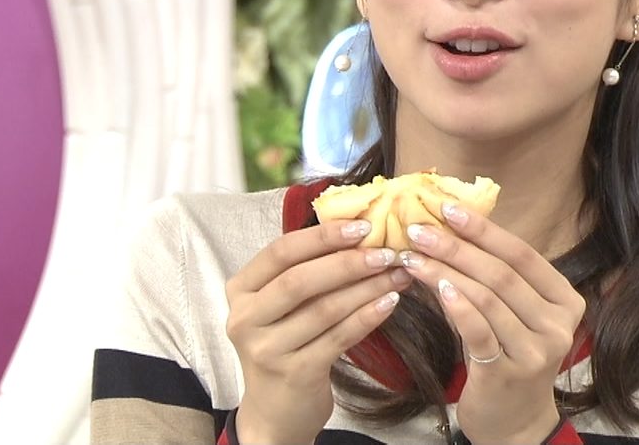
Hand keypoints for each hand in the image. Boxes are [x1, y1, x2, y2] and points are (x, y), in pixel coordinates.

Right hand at [225, 218, 414, 444]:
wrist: (276, 411)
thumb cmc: (285, 344)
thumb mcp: (280, 306)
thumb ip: (305, 270)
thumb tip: (358, 231)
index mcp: (240, 290)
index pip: (280, 252)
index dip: (323, 236)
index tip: (363, 226)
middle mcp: (245, 318)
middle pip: (300, 280)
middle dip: (349, 262)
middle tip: (386, 252)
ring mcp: (267, 349)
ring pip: (324, 309)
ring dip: (367, 288)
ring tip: (398, 274)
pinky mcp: (294, 374)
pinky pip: (339, 337)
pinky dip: (367, 317)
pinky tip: (389, 303)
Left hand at [399, 205, 586, 444]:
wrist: (516, 425)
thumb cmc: (510, 359)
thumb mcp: (514, 317)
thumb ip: (497, 281)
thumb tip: (450, 232)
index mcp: (565, 300)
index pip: (522, 255)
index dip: (484, 229)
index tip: (447, 208)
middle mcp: (557, 324)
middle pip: (502, 274)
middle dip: (456, 247)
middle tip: (418, 229)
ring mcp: (536, 351)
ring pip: (487, 298)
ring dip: (444, 272)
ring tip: (412, 256)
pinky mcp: (508, 373)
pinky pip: (479, 331)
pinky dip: (457, 305)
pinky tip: (434, 286)